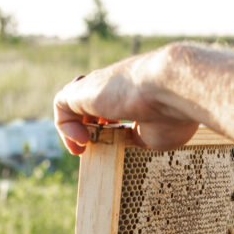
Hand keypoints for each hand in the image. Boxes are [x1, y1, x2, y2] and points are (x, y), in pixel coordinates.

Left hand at [53, 47, 198, 155]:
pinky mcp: (81, 90)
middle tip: (97, 147)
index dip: (111, 125)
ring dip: (76, 128)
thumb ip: (142, 139)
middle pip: (93, 101)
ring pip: (75, 102)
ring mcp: (98, 86)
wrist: (171, 89)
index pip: (115, 103)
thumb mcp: (157, 137)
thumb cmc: (171, 114)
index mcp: (136, 93)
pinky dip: (65, 126)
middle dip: (90, 127)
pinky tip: (82, 140)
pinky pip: (61, 105)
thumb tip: (131, 145)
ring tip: (83, 147)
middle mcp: (115, 86)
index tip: (119, 143)